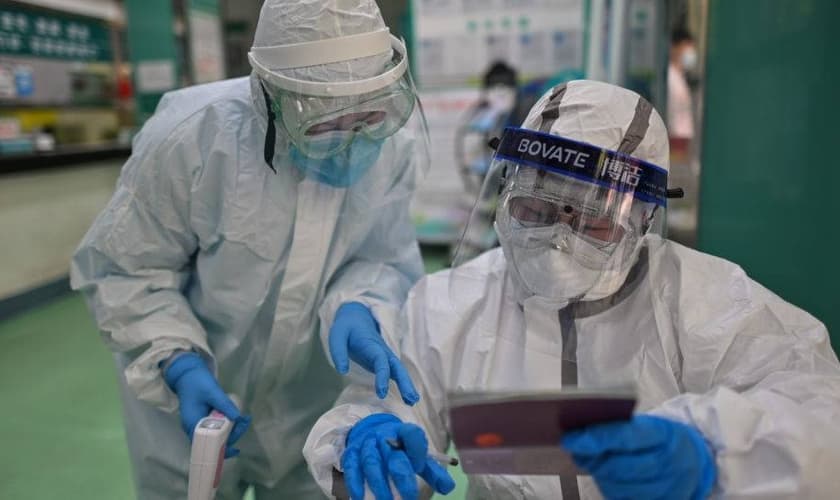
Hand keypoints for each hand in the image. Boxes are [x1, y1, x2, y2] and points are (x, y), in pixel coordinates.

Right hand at [163, 353, 250, 457]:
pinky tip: (238, 419)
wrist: (187, 373)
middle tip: (245, 422)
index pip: (207, 445)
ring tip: (245, 420)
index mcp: (192, 424)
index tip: (237, 447)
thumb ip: (224, 405)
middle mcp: (193, 428)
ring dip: (231, 430)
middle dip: (232, 436)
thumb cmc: (198, 382)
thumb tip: (238, 418)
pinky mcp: (203, 419)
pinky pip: (216, 427)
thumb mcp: (213, 392)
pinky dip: (227, 425)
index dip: (222, 448)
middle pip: (213, 441)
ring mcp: (198, 424)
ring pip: (216, 435)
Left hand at [329, 302, 419, 404]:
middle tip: (411, 399)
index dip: (383, 376)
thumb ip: (338, 352)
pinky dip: (402, 384)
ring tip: (412, 402)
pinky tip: (407, 399)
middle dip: (405, 382)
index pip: (381, 361)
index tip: (382, 393)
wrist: (355, 317)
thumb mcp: (337, 335)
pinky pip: (395, 373)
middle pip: (397, 367)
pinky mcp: (383, 362)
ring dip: (407, 385)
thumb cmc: (346, 327)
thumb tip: (342, 371)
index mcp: (371, 345)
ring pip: (399, 370)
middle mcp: (382, 351)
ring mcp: (384, 357)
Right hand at [341, 413, 455, 499]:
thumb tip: (447, 488)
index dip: (416, 450)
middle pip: (391, 454)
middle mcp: (383, 436)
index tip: (419, 466)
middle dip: (399, 476)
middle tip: (408, 498)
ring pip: (371, 463)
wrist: (372, 434)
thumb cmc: (399, 449)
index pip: (411, 435)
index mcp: (403, 432)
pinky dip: (356, 484)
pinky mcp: (351, 454)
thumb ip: (432, 471)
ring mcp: (365, 445)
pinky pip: (351, 468)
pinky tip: (361, 498)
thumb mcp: (416, 456)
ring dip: (379, 485)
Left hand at [561, 415, 715, 499]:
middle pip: (621, 467)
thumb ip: (618, 428)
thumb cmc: (663, 439)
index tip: (570, 439)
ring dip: (600, 476)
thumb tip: (581, 435)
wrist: (694, 459)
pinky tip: (606, 477)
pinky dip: (611, 489)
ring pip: (621, 488)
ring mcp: (668, 488)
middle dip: (594, 460)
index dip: (596, 439)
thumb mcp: (647, 424)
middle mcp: (669, 463)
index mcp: (664, 435)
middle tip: (575, 450)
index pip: (626, 437)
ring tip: (592, 462)